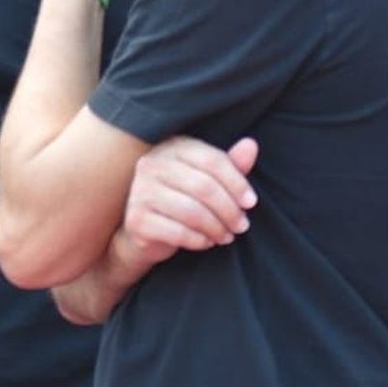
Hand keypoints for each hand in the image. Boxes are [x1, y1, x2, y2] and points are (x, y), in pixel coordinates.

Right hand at [120, 136, 258, 265]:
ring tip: (226, 236)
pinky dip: (199, 240)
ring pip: (192, 211)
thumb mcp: (208, 178)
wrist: (146, 230)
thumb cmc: (182, 198)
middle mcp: (151, 164)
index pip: (212, 160)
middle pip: (204, 186)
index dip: (237, 183)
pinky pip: (178, 232)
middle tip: (241, 225)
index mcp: (171, 148)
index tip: (251, 202)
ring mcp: (140, 191)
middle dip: (229, 210)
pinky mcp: (137, 219)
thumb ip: (229, 164)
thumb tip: (251, 144)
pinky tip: (206, 242)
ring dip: (217, 228)